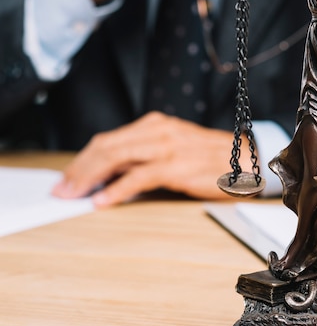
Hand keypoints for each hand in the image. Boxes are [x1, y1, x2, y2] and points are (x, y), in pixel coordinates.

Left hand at [51, 112, 255, 205]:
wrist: (245, 159)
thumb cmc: (208, 157)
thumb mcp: (172, 148)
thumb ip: (143, 157)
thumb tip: (109, 177)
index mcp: (154, 124)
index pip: (108, 140)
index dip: (83, 160)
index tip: (67, 178)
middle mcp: (157, 130)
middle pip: (106, 146)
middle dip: (79, 169)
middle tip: (62, 189)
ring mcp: (166, 146)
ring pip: (117, 157)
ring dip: (90, 178)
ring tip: (74, 195)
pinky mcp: (176, 165)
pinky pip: (139, 177)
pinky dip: (117, 189)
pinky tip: (103, 200)